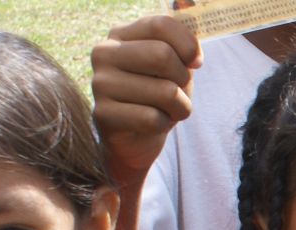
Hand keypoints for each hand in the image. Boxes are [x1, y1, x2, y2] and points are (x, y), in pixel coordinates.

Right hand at [90, 15, 200, 184]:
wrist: (135, 138)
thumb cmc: (158, 97)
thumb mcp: (174, 68)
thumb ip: (183, 50)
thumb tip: (194, 54)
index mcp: (120, 34)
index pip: (161, 25)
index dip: (188, 45)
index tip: (196, 62)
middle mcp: (103, 52)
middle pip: (162, 55)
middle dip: (183, 80)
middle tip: (178, 91)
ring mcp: (99, 83)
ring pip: (165, 91)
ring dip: (179, 107)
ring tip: (166, 110)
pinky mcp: (102, 113)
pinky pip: (152, 118)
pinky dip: (163, 124)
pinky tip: (151, 124)